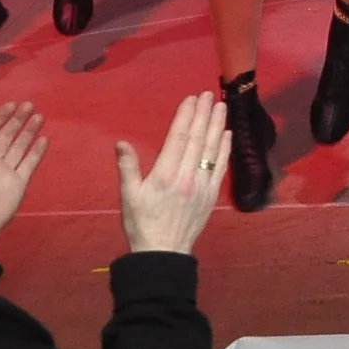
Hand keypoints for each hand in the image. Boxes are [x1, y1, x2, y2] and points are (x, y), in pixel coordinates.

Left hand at [0, 101, 46, 249]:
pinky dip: (37, 151)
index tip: (11, 104)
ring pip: (20, 146)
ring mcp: (6, 171)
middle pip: (7, 135)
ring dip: (29, 131)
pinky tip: (44, 139)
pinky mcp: (19, 182)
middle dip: (17, 120)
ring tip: (39, 116)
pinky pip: (30, 162)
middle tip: (29, 105)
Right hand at [117, 92, 228, 253]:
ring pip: (212, 149)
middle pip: (198, 139)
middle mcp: (186, 176)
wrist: (163, 254)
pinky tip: (227, 134)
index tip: (192, 99)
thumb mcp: (128, 196)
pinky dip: (224, 148)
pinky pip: (220, 166)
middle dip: (205, 114)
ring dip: (217, 126)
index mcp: (164, 175)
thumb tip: (121, 143)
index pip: (178, 138)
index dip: (186, 116)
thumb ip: (127, 167)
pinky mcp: (211, 195)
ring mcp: (202, 185)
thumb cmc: (141, 224)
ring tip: (222, 106)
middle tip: (211, 94)